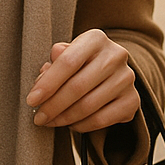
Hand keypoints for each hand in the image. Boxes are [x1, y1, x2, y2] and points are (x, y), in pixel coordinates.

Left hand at [25, 30, 139, 133]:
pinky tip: (70, 125)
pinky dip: (82, 126)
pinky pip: (102, 120)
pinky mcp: (132, 101)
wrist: (112, 72)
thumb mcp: (67, 55)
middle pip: (77, 86)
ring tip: (50, 122)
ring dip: (64, 118)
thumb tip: (43, 78)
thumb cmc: (81, 63)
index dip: (48, 83)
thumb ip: (54, 64)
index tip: (31, 100)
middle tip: (39, 117)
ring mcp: (127, 78)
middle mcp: (116, 55)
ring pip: (88, 106)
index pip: (68, 62)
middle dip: (53, 106)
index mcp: (96, 39)